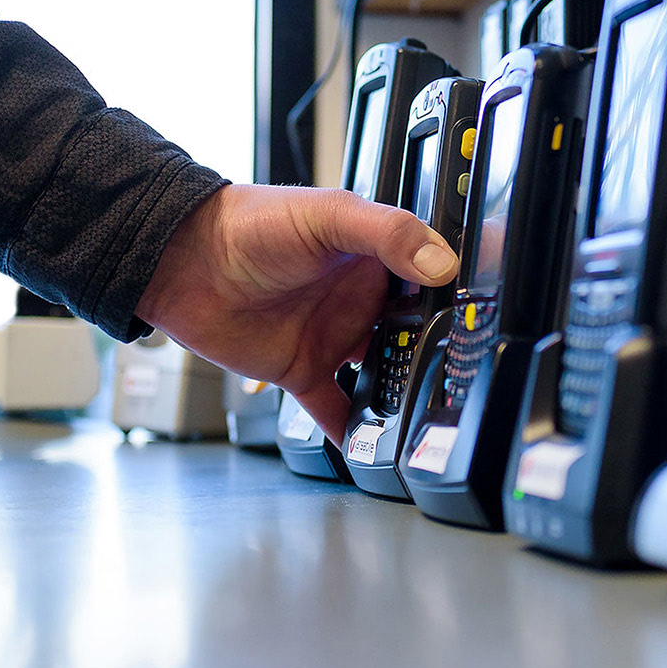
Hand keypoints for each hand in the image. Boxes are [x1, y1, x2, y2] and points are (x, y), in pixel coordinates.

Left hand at [135, 184, 458, 437]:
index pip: (429, 278)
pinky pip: (336, 406)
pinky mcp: (303, 369)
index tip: (486, 318)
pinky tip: (375, 451)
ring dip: (405, 391)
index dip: (458, 297)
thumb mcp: (328, 216)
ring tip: (435, 416)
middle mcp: (359, 298)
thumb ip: (388, 234)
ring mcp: (333, 335)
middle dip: (440, 352)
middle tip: (469, 376)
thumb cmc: (249, 223)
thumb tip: (442, 263)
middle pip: (412, 331)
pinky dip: (354, 430)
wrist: (181, 261)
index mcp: (374, 255)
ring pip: (382, 371)